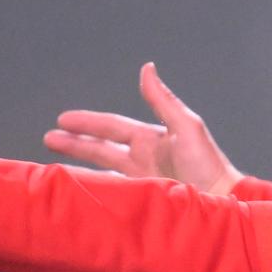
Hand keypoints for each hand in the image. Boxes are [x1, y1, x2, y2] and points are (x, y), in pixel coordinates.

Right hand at [44, 62, 242, 193]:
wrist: (222, 202)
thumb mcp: (186, 126)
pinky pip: (111, 192)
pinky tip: (78, 191)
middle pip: (100, 148)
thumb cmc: (208, 164)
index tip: (62, 120)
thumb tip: (147, 68)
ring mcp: (141, 180)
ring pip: (102, 171)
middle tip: (48, 138)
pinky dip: (94, 190)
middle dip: (75, 142)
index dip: (87, 123)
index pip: (111, 127)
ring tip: (54, 166)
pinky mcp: (142, 200)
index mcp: (150, 138)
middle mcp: (142, 158)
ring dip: (79, 166)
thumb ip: (162, 100)